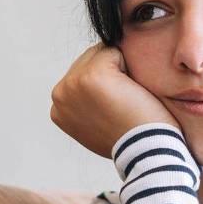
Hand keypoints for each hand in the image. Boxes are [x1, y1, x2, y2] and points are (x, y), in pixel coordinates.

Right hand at [50, 42, 180, 158]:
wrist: (145, 152)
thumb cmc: (131, 141)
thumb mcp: (97, 128)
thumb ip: (87, 108)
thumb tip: (94, 92)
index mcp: (57, 108)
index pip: (81, 75)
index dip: (106, 86)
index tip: (115, 111)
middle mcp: (60, 94)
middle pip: (89, 59)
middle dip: (111, 74)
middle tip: (123, 106)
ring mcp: (73, 83)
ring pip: (102, 53)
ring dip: (119, 70)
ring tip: (126, 100)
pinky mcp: (92, 75)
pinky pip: (114, 51)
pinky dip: (130, 67)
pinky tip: (131, 93)